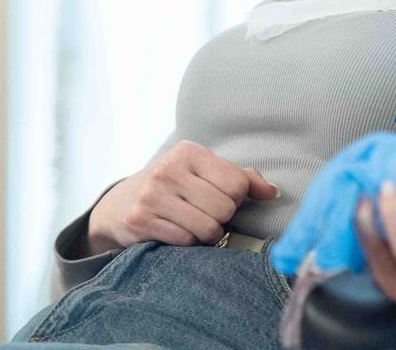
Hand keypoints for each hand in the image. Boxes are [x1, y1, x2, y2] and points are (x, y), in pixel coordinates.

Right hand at [88, 139, 278, 252]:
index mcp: (189, 152)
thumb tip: (273, 192)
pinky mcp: (141, 220)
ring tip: (193, 223)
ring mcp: (152, 195)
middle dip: (221, 218)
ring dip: (206, 234)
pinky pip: (186, 242)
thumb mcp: (204, 172)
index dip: (236, 198)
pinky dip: (188, 243)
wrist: (122, 203)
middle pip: (224, 209)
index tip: (220, 198)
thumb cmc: (175, 186)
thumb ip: (241, 178)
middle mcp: (169, 169)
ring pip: (207, 229)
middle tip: (205, 213)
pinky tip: (177, 231)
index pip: (237, 184)